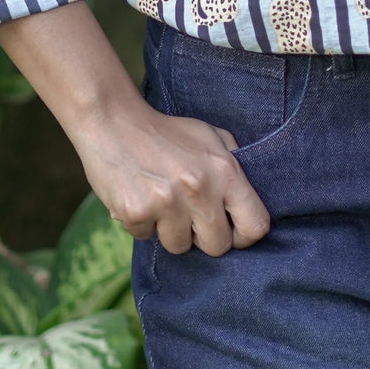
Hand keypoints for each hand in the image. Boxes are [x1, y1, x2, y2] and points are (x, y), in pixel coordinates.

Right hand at [69, 94, 271, 256]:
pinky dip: (142, 224)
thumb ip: (235, 164)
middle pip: (217, 246)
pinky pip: (146, 237)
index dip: (244, 235)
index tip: (230, 230)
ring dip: (170, 231)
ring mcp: (166, 203)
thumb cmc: (167, 132)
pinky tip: (139, 197)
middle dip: (204, 237)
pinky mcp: (135, 213)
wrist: (113, 121)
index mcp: (224, 171)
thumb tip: (251, 200)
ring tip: (161, 202)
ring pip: (179, 247)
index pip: (255, 225)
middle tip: (190, 216)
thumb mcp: (211, 137)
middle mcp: (199, 189)